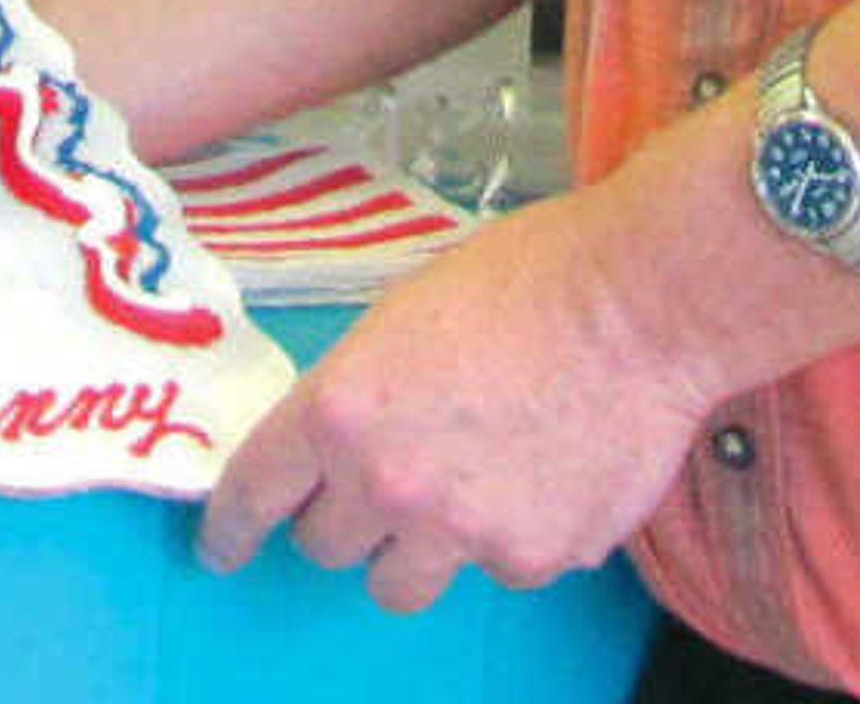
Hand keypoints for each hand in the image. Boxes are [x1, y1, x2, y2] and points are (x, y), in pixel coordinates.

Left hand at [197, 186, 710, 613]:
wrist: (636, 304)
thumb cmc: (524, 277)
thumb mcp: (404, 312)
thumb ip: (362, 389)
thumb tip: (349, 434)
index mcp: (341, 408)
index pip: (256, 490)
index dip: (232, 525)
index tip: (222, 546)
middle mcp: (387, 484)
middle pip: (327, 547)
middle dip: (344, 518)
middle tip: (379, 483)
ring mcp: (462, 534)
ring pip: (402, 583)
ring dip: (415, 548)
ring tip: (461, 490)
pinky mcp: (534, 560)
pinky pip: (497, 569)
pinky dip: (509, 536)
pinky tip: (543, 473)